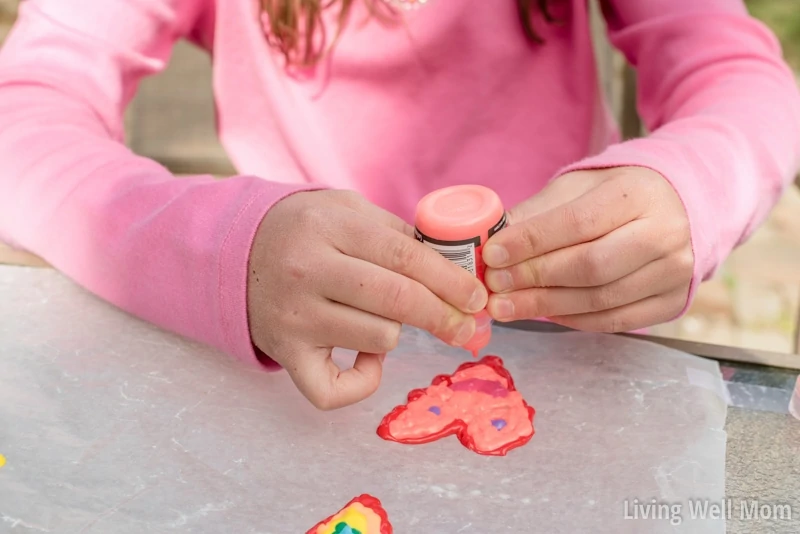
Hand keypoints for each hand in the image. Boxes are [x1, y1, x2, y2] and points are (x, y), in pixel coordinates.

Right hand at [247, 190, 486, 409]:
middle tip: (468, 326)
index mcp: (329, 228)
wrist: (236, 251)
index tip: (477, 297)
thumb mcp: (347, 211)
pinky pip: (333, 389)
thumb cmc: (306, 230)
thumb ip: (396, 233)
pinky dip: (362, 383)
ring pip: (378, 338)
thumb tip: (456, 267)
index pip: (404, 257)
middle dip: (445, 316)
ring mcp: (293, 316)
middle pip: (396, 300)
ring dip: (396, 332)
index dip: (450, 280)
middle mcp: (306, 271)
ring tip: (382, 318)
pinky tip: (367, 359)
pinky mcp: (285, 352)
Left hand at [482, 167, 692, 331]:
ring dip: (544, 305)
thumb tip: (489, 242)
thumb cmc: (612, 197)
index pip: (578, 223)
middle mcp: (665, 233)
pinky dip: (571, 319)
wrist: (672, 208)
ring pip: (600, 299)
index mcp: (638, 194)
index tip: (493, 254)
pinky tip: (541, 313)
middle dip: (534, 278)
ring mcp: (674, 273)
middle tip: (494, 286)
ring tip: (505, 306)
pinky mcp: (672, 302)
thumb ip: (536, 214)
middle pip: (591, 266)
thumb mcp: (575, 190)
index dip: (531, 242)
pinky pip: (613, 320)